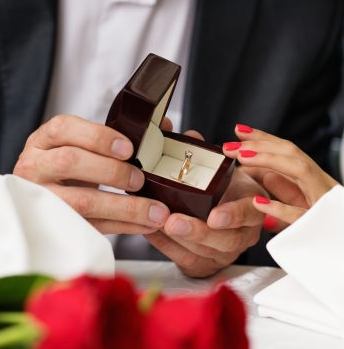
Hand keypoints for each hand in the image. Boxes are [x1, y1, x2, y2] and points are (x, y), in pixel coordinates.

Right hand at [14, 115, 169, 233]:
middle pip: (70, 163)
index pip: (64, 128)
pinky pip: (92, 226)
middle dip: (112, 171)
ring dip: (124, 207)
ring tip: (154, 211)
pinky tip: (146, 224)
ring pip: (81, 201)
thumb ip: (117, 136)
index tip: (128, 148)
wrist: (47, 192)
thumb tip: (163, 127)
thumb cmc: (72, 164)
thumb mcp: (83, 145)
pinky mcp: (58, 224)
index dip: (98, 137)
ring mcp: (43, 198)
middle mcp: (35, 166)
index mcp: (44, 140)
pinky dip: (124, 226)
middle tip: (140, 179)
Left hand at [145, 131, 264, 277]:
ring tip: (156, 224)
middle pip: (225, 240)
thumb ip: (207, 154)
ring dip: (177, 240)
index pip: (249, 213)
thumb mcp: (221, 171)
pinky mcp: (206, 264)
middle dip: (197, 232)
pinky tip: (150, 231)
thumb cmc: (222, 190)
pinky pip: (186, 259)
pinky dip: (166, 246)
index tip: (214, 216)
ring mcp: (226, 253)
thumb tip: (189, 136)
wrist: (222, 214)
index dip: (234, 215)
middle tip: (173, 221)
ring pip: (203, 253)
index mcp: (252, 207)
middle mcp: (243, 234)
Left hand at [222, 124, 337, 224]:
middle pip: (291, 152)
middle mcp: (319, 182)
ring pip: (299, 170)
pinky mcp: (321, 223)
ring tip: (242, 158)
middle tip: (229, 146)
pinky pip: (300, 214)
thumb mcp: (302, 202)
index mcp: (312, 177)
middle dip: (259, 144)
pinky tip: (258, 202)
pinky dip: (279, 207)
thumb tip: (265, 174)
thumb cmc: (327, 224)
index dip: (263, 138)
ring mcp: (323, 199)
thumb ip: (284, 188)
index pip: (285, 149)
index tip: (239, 130)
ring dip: (269, 160)